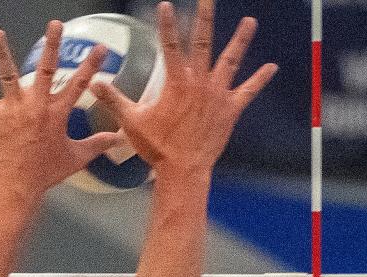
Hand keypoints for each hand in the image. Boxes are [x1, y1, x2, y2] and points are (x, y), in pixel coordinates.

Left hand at [0, 26, 120, 200]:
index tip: (102, 48)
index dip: (92, 66)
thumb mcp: (76, 158)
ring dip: (1, 53)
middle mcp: (36, 107)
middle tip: (55, 24)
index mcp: (56, 115)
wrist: (18, 187)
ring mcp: (13, 111)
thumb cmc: (46, 173)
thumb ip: (97, 144)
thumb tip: (118, 139)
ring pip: (7, 76)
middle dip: (52, 46)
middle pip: (45, 70)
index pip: (79, 85)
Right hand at [91, 0, 276, 177]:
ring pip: (230, 60)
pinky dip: (260, 79)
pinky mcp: (230, 110)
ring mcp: (217, 95)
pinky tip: (272, 67)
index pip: (169, 44)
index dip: (166, 23)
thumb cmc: (158, 148)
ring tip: (250, 21)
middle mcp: (199, 82)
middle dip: (206, 17)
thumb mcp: (132, 122)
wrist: (184, 170)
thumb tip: (94, 84)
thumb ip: (114, 100)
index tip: (166, 4)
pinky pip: (248, 91)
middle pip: (203, 42)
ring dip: (240, 40)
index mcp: (176, 82)